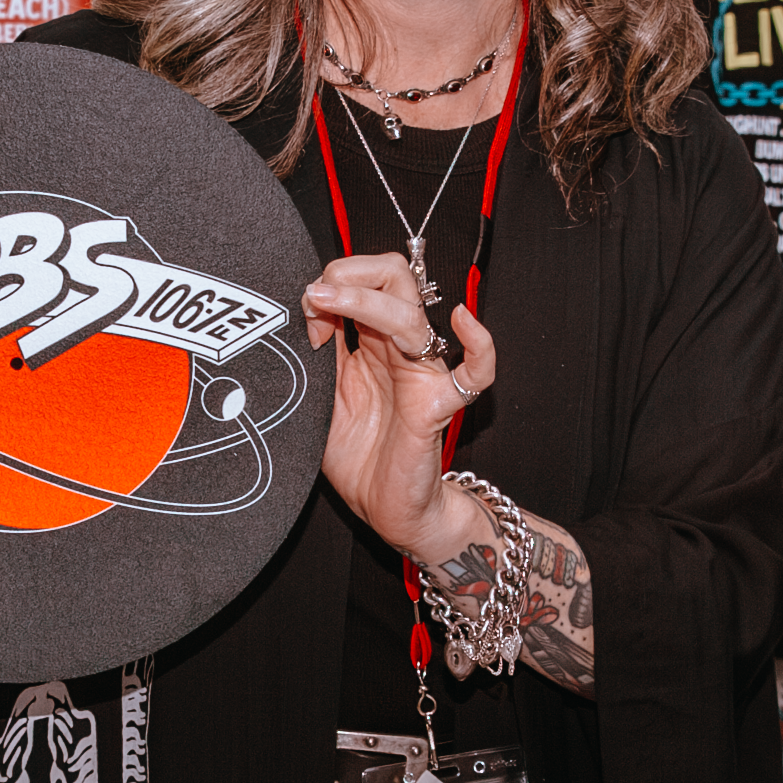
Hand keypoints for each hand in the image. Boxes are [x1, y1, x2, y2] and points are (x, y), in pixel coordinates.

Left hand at [304, 252, 497, 561]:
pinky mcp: (439, 406)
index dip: (331, 284)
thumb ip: (317, 360)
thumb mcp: (321, 399)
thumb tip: (304, 314)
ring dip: (364, 298)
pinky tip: (463, 321)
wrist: (385, 510)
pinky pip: (476, 372)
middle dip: (350, 272)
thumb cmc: (359, 460)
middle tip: (316, 297)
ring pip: (410, 314)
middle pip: (393, 278)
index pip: (365, 280)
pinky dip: (479, 344)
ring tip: (327, 303)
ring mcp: (421, 374)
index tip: (305, 311)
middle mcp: (398, 351)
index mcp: (371, 344)